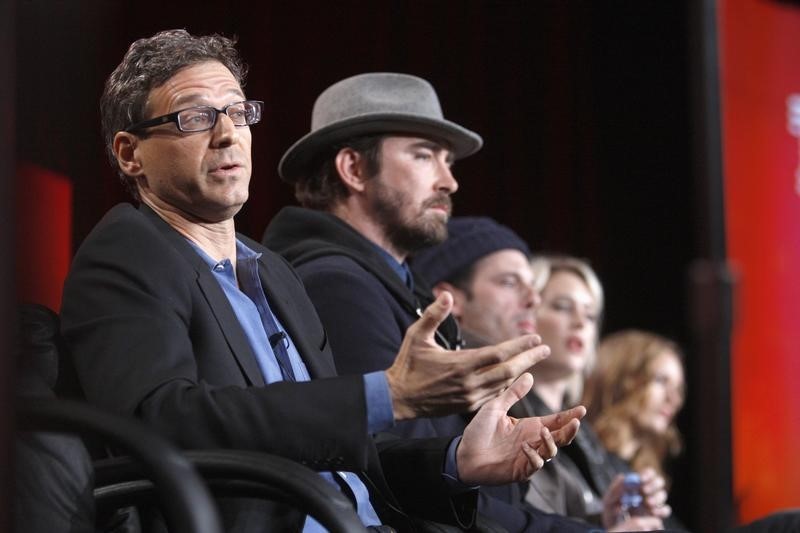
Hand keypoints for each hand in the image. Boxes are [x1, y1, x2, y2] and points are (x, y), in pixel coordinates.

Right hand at [386, 291, 550, 419]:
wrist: (398, 398)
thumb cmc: (407, 364)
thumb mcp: (416, 335)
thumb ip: (433, 315)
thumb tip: (447, 295)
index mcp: (459, 364)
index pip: (499, 354)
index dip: (519, 345)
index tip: (535, 337)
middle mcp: (468, 382)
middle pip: (509, 371)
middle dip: (529, 359)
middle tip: (545, 348)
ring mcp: (469, 397)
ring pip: (504, 385)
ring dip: (521, 372)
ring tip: (533, 359)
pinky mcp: (467, 406)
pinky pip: (494, 396)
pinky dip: (507, 385)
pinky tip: (515, 377)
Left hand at [455, 373, 585, 484]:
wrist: (462, 454)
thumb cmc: (478, 431)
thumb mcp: (495, 407)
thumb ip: (513, 393)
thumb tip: (529, 374)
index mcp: (529, 426)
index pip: (555, 421)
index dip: (569, 416)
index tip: (582, 408)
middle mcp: (533, 441)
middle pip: (560, 437)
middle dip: (570, 430)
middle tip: (576, 422)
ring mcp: (528, 457)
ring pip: (551, 452)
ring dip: (551, 442)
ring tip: (544, 431)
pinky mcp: (520, 470)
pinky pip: (535, 464)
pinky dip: (534, 456)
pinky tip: (525, 447)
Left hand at [602, 469, 670, 528]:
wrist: (617, 531)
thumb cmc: (612, 515)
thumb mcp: (609, 502)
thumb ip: (614, 490)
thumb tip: (622, 476)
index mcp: (636, 485)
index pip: (647, 473)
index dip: (647, 474)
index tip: (641, 479)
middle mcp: (647, 493)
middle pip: (659, 481)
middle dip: (653, 485)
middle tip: (644, 491)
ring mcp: (653, 504)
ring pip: (663, 494)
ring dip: (656, 497)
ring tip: (647, 503)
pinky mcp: (658, 515)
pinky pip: (665, 509)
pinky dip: (661, 509)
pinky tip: (652, 512)